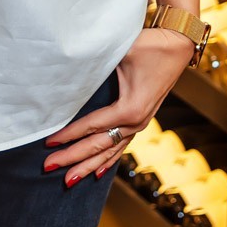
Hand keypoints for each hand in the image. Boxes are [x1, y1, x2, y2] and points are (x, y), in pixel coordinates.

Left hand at [41, 27, 194, 186]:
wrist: (178, 46)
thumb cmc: (149, 46)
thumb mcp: (121, 52)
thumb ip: (96, 62)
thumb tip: (69, 63)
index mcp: (129, 109)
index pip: (91, 126)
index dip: (68, 135)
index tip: (48, 143)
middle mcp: (135, 122)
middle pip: (97, 146)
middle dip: (72, 158)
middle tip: (48, 166)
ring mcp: (140, 124)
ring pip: (109, 152)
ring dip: (87, 165)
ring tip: (68, 180)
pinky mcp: (141, 120)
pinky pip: (121, 146)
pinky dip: (107, 160)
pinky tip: (97, 172)